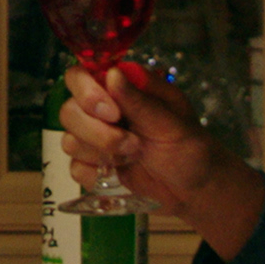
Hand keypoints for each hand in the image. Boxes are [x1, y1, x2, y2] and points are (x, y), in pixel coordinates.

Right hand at [58, 61, 223, 220]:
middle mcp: (103, 109)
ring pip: (69, 141)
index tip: (113, 114)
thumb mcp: (171, 122)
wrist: (195, 190)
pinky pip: (75, 168)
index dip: (87, 93)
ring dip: (100, 154)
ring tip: (134, 157)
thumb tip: (112, 74)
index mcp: (122, 88)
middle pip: (69, 111)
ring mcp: (96, 138)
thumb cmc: (190, 148)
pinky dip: (94, 174)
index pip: (80, 77)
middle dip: (97, 132)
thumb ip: (139, 101)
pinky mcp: (94, 166)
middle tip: (133, 145)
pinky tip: (117, 174)